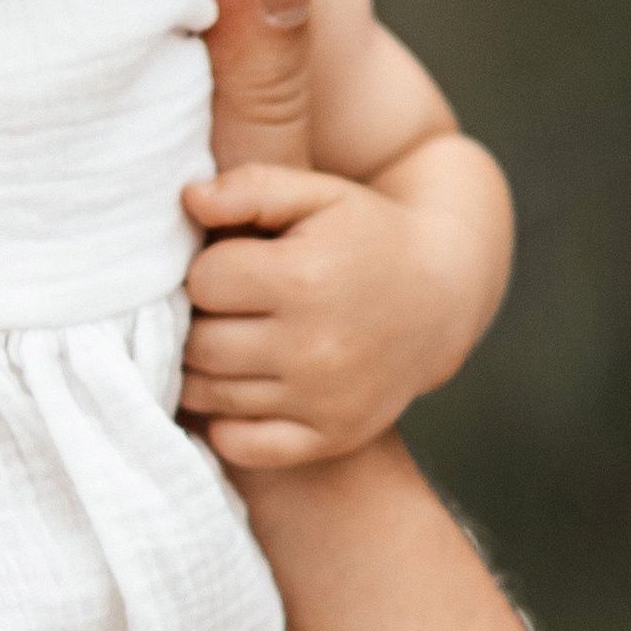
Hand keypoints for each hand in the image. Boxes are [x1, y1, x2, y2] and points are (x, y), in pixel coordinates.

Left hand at [183, 0, 505, 470]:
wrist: (444, 297)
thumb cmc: (368, 234)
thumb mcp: (319, 194)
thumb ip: (252, 185)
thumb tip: (187, 199)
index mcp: (305, 278)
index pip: (204, 282)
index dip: (208, 271)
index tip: (230, 265)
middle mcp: (313, 347)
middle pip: (198, 344)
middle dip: (199, 322)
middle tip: (222, 309)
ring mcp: (322, 400)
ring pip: (210, 396)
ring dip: (205, 371)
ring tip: (226, 342)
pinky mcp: (329, 437)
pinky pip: (242, 445)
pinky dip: (228, 424)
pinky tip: (242, 389)